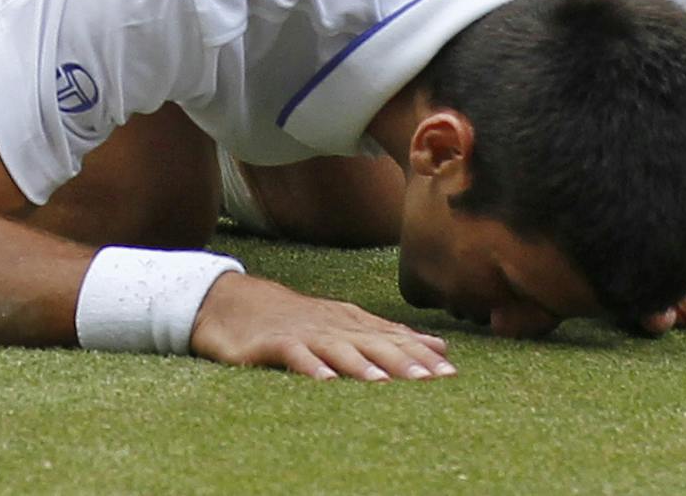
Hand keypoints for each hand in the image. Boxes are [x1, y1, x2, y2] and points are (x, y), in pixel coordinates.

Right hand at [190, 272, 455, 380]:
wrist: (234, 302)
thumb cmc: (298, 319)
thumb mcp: (348, 323)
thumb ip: (393, 336)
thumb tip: (441, 347)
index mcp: (353, 322)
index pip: (395, 338)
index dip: (422, 355)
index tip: (451, 373)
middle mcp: (334, 325)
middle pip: (374, 343)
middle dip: (403, 361)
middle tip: (431, 379)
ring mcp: (304, 333)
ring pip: (338, 348)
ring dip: (361, 365)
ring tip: (383, 383)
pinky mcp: (274, 343)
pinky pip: (294, 355)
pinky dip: (310, 366)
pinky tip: (324, 381)